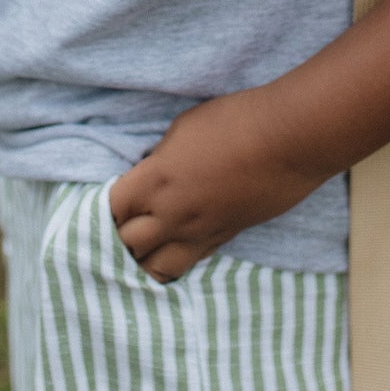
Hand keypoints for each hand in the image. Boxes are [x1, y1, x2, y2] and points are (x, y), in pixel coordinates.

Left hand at [109, 87, 327, 282]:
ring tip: (140, 247)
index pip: (109, 211)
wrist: (288, 141)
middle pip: (126, 246)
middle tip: (116, 225)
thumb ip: (159, 160)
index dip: (101, 208)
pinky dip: (173, 259)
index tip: (104, 200)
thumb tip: (150, 174)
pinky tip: (170, 250)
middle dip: (115, 237)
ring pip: (156, 269)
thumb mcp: (182, 129)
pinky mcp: (224, 238)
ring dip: (142, 260)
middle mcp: (172, 215)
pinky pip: (188, 263)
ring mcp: (200, 232)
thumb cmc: (234, 121)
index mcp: (155, 181)